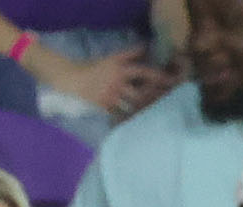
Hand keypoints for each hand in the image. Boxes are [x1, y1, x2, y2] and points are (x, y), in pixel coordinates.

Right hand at [42, 46, 166, 116]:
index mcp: (119, 69)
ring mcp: (111, 96)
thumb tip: (146, 47)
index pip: (142, 72)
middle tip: (167, 102)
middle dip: (153, 98)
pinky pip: (123, 113)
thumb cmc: (95, 68)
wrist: (72, 79)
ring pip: (133, 104)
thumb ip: (129, 54)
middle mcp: (117, 83)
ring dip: (146, 108)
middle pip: (140, 93)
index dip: (157, 76)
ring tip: (159, 113)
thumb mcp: (112, 58)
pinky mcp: (106, 106)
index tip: (170, 81)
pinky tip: (144, 123)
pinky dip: (133, 117)